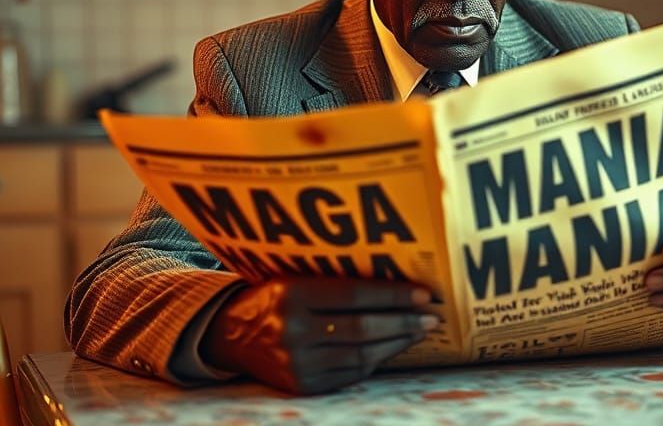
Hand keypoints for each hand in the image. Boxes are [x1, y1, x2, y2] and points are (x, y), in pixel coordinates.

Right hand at [202, 278, 436, 393]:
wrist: (231, 335)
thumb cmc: (275, 298)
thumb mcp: (295, 277)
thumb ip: (335, 279)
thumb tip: (394, 280)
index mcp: (292, 293)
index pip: (355, 294)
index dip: (393, 295)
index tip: (422, 294)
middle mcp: (293, 330)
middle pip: (363, 327)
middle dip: (403, 321)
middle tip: (431, 316)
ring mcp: (297, 362)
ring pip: (361, 354)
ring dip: (397, 342)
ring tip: (419, 331)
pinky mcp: (302, 385)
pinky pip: (350, 374)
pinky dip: (377, 361)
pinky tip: (393, 348)